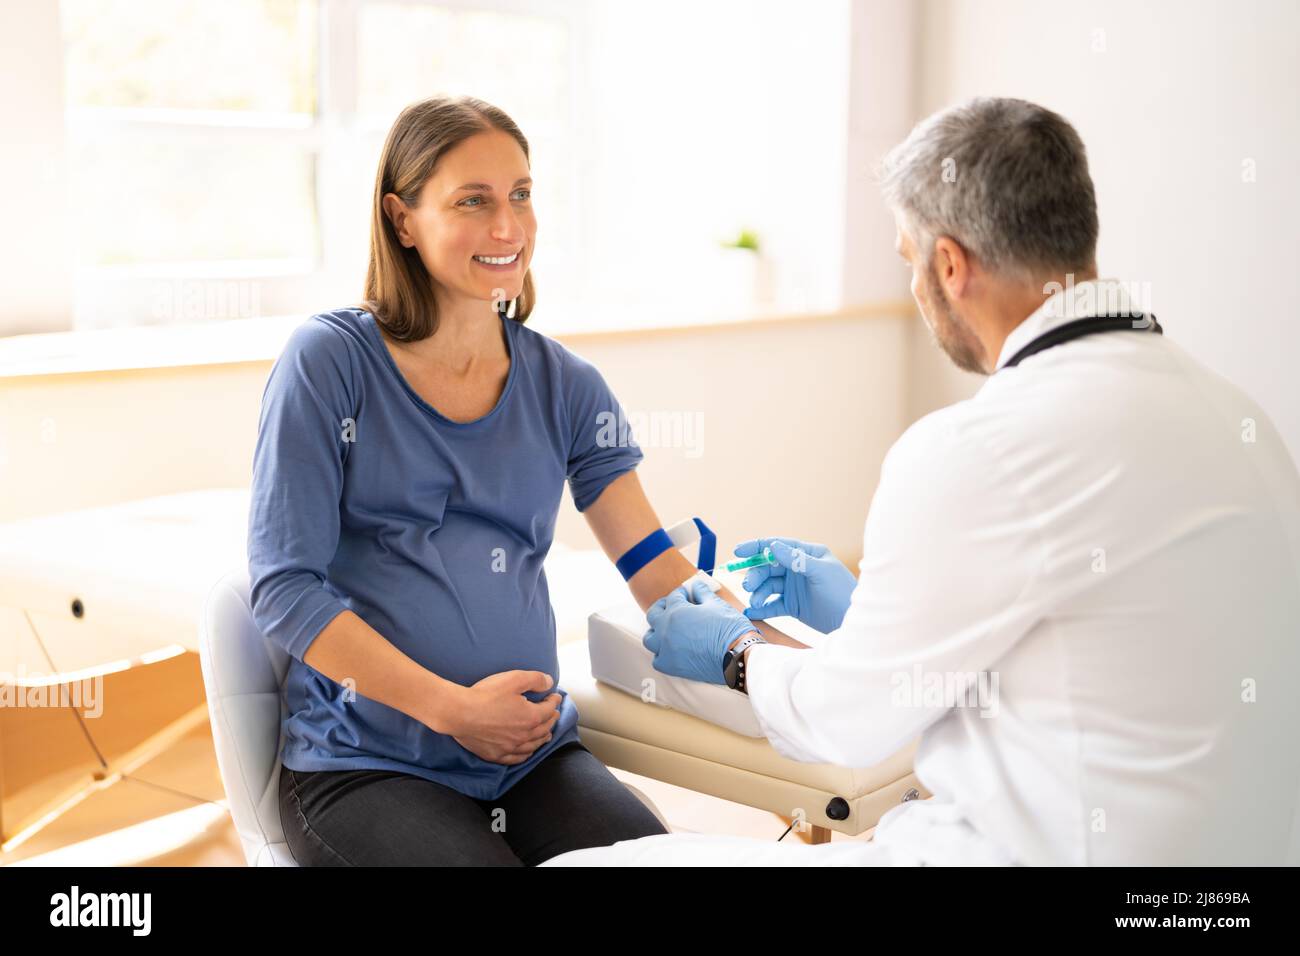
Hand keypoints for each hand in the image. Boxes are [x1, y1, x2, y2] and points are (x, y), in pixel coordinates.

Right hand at [440, 670, 561, 764]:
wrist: (459, 713)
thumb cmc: (485, 695)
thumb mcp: (514, 679)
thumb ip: (535, 679)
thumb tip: (550, 683)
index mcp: (531, 717)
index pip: (549, 709)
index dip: (554, 701)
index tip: (555, 696)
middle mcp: (524, 735)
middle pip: (544, 728)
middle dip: (551, 719)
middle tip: (554, 713)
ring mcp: (510, 747)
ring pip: (533, 745)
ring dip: (543, 738)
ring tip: (547, 734)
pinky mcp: (496, 754)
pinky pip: (517, 758)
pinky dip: (526, 754)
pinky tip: (527, 751)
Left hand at [643, 579, 756, 684]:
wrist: (738, 657)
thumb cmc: (730, 629)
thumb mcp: (716, 604)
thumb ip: (701, 592)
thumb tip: (695, 586)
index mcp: (676, 612)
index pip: (673, 597)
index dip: (681, 593)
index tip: (686, 594)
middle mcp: (666, 630)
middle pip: (654, 614)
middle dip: (663, 607)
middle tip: (671, 605)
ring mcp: (666, 650)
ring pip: (650, 638)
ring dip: (656, 631)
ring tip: (666, 629)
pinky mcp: (672, 667)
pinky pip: (657, 659)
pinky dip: (661, 653)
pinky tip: (670, 650)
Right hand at [736, 537, 855, 633]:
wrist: (852, 622)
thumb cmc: (842, 592)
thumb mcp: (820, 572)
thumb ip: (796, 559)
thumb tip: (772, 545)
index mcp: (806, 554)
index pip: (777, 546)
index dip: (756, 547)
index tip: (738, 552)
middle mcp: (798, 569)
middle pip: (768, 568)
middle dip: (756, 575)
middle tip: (748, 586)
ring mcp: (795, 588)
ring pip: (768, 586)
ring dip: (758, 592)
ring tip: (754, 602)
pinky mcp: (793, 606)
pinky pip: (772, 604)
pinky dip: (761, 608)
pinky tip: (751, 612)